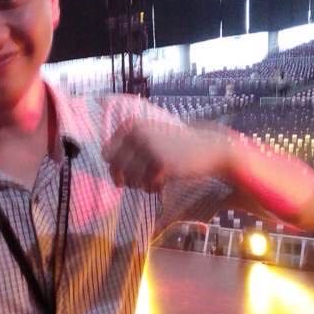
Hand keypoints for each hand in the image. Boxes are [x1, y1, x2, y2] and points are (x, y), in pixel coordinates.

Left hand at [102, 119, 228, 192]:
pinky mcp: (160, 164)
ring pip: (130, 179)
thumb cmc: (176, 147)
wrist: (208, 150)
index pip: (106, 154)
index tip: (125, 175)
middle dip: (124, 179)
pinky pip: (146, 185)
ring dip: (140, 185)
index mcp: (132, 125)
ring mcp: (148, 148)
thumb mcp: (150, 137)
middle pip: (115, 168)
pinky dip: (152, 188)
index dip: (115, 168)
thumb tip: (105, 161)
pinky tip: (162, 184)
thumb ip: (128, 145)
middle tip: (139, 183)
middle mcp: (137, 134)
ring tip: (153, 182)